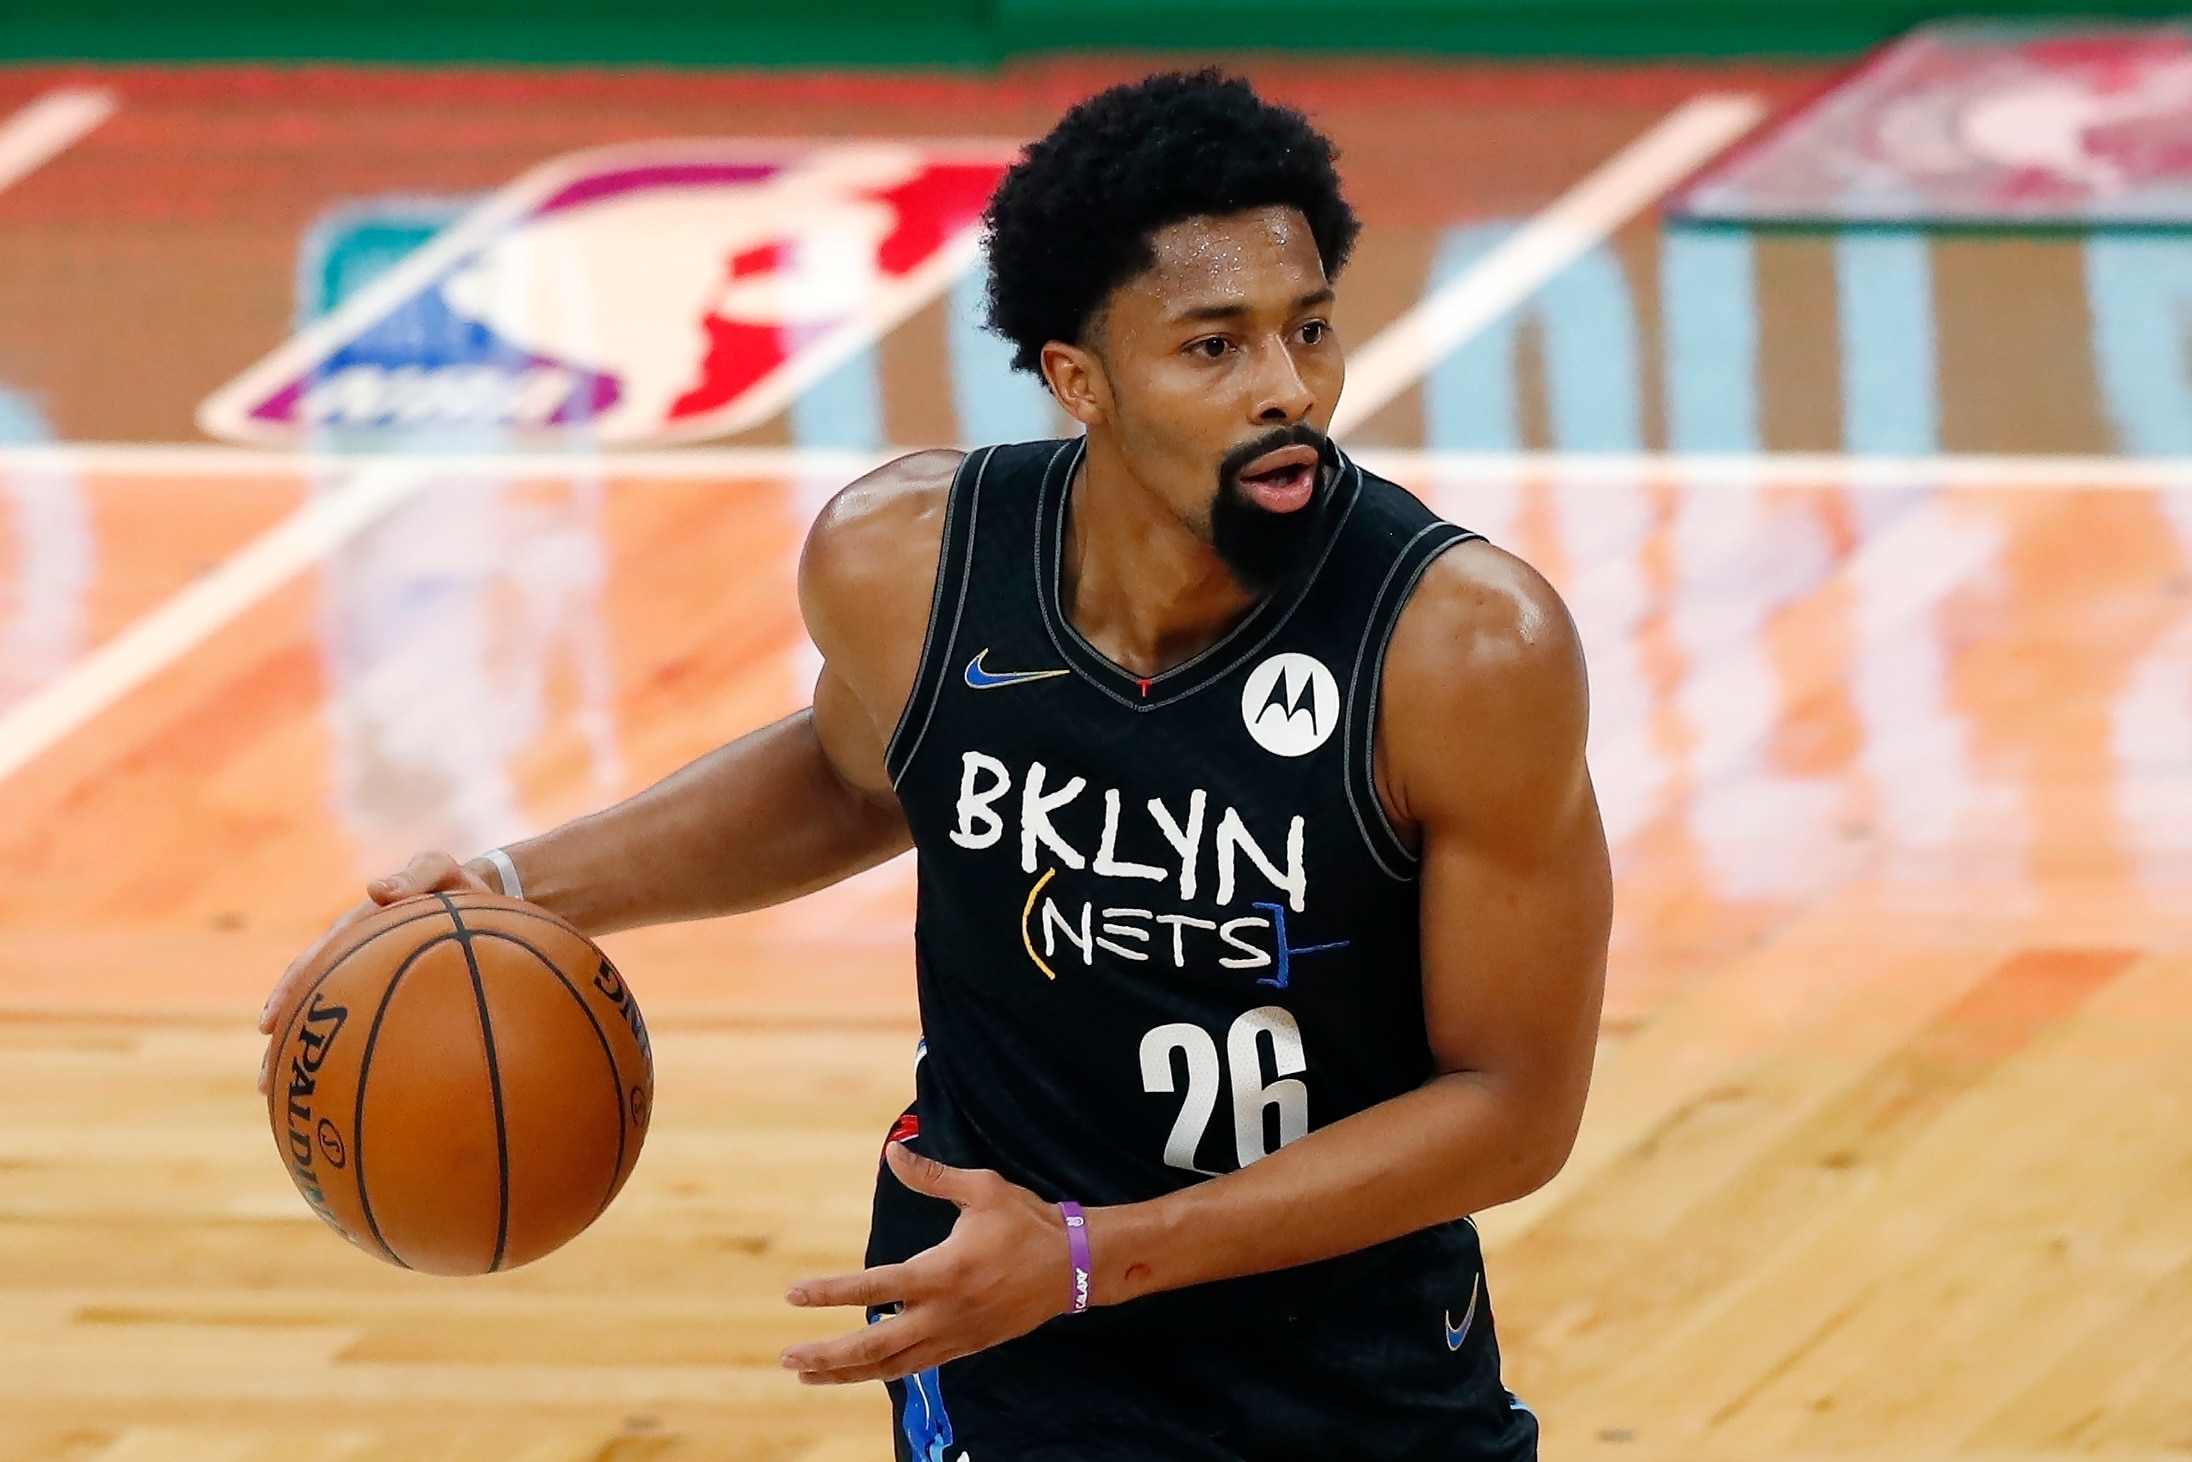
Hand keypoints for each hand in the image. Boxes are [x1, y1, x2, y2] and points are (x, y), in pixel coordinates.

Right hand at [256, 850, 497, 1093]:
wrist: (482, 898)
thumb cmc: (458, 886)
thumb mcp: (440, 871)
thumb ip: (416, 874)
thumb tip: (376, 890)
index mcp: (354, 933)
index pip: (313, 966)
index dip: (289, 993)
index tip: (268, 1024)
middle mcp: (354, 960)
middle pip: (311, 1005)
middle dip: (287, 1044)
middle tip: (267, 1082)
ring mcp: (372, 980)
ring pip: (334, 1024)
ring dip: (310, 1059)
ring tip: (293, 1100)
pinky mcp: (395, 997)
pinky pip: (373, 1031)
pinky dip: (358, 1059)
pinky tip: (354, 1096)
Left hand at [781, 1142, 1074, 1384]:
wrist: (1076, 1266)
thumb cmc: (1028, 1222)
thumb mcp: (982, 1189)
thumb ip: (932, 1177)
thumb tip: (893, 1153)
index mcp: (943, 1272)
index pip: (873, 1287)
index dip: (829, 1293)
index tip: (792, 1295)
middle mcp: (944, 1312)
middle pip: (875, 1346)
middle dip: (828, 1355)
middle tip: (788, 1358)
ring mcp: (956, 1336)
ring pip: (892, 1366)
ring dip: (847, 1373)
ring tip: (808, 1375)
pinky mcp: (968, 1347)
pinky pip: (917, 1367)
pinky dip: (883, 1372)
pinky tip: (860, 1372)